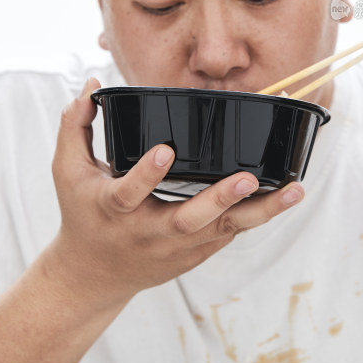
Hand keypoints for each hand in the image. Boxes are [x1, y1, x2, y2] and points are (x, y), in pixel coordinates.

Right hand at [49, 78, 303, 311]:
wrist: (92, 276)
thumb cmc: (82, 214)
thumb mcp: (68, 172)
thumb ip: (75, 127)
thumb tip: (91, 86)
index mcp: (113, 211)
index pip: (129, 194)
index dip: (147, 175)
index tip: (165, 150)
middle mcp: (147, 233)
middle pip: (185, 220)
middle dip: (217, 200)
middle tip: (246, 177)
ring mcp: (174, 248)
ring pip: (221, 232)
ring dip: (260, 213)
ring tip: (294, 190)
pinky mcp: (194, 255)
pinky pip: (229, 235)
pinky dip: (256, 217)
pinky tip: (285, 197)